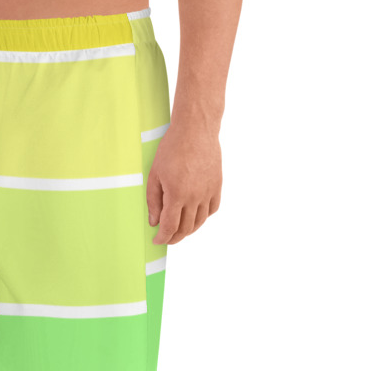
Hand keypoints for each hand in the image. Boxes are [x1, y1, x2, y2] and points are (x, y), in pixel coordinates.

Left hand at [147, 123, 221, 244]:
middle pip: (185, 228)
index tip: (157, 241)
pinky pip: (212, 209)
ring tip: (180, 231)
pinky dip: (203, 217)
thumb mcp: (155, 175)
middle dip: (174, 237)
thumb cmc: (172, 148)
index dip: (163, 238)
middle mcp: (195, 196)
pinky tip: (195, 217)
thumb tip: (154, 221)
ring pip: (200, 222)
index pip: (170, 226)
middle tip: (166, 238)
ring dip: (189, 230)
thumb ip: (153, 201)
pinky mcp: (217, 185)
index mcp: (177, 195)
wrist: (196, 129)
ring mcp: (208, 192)